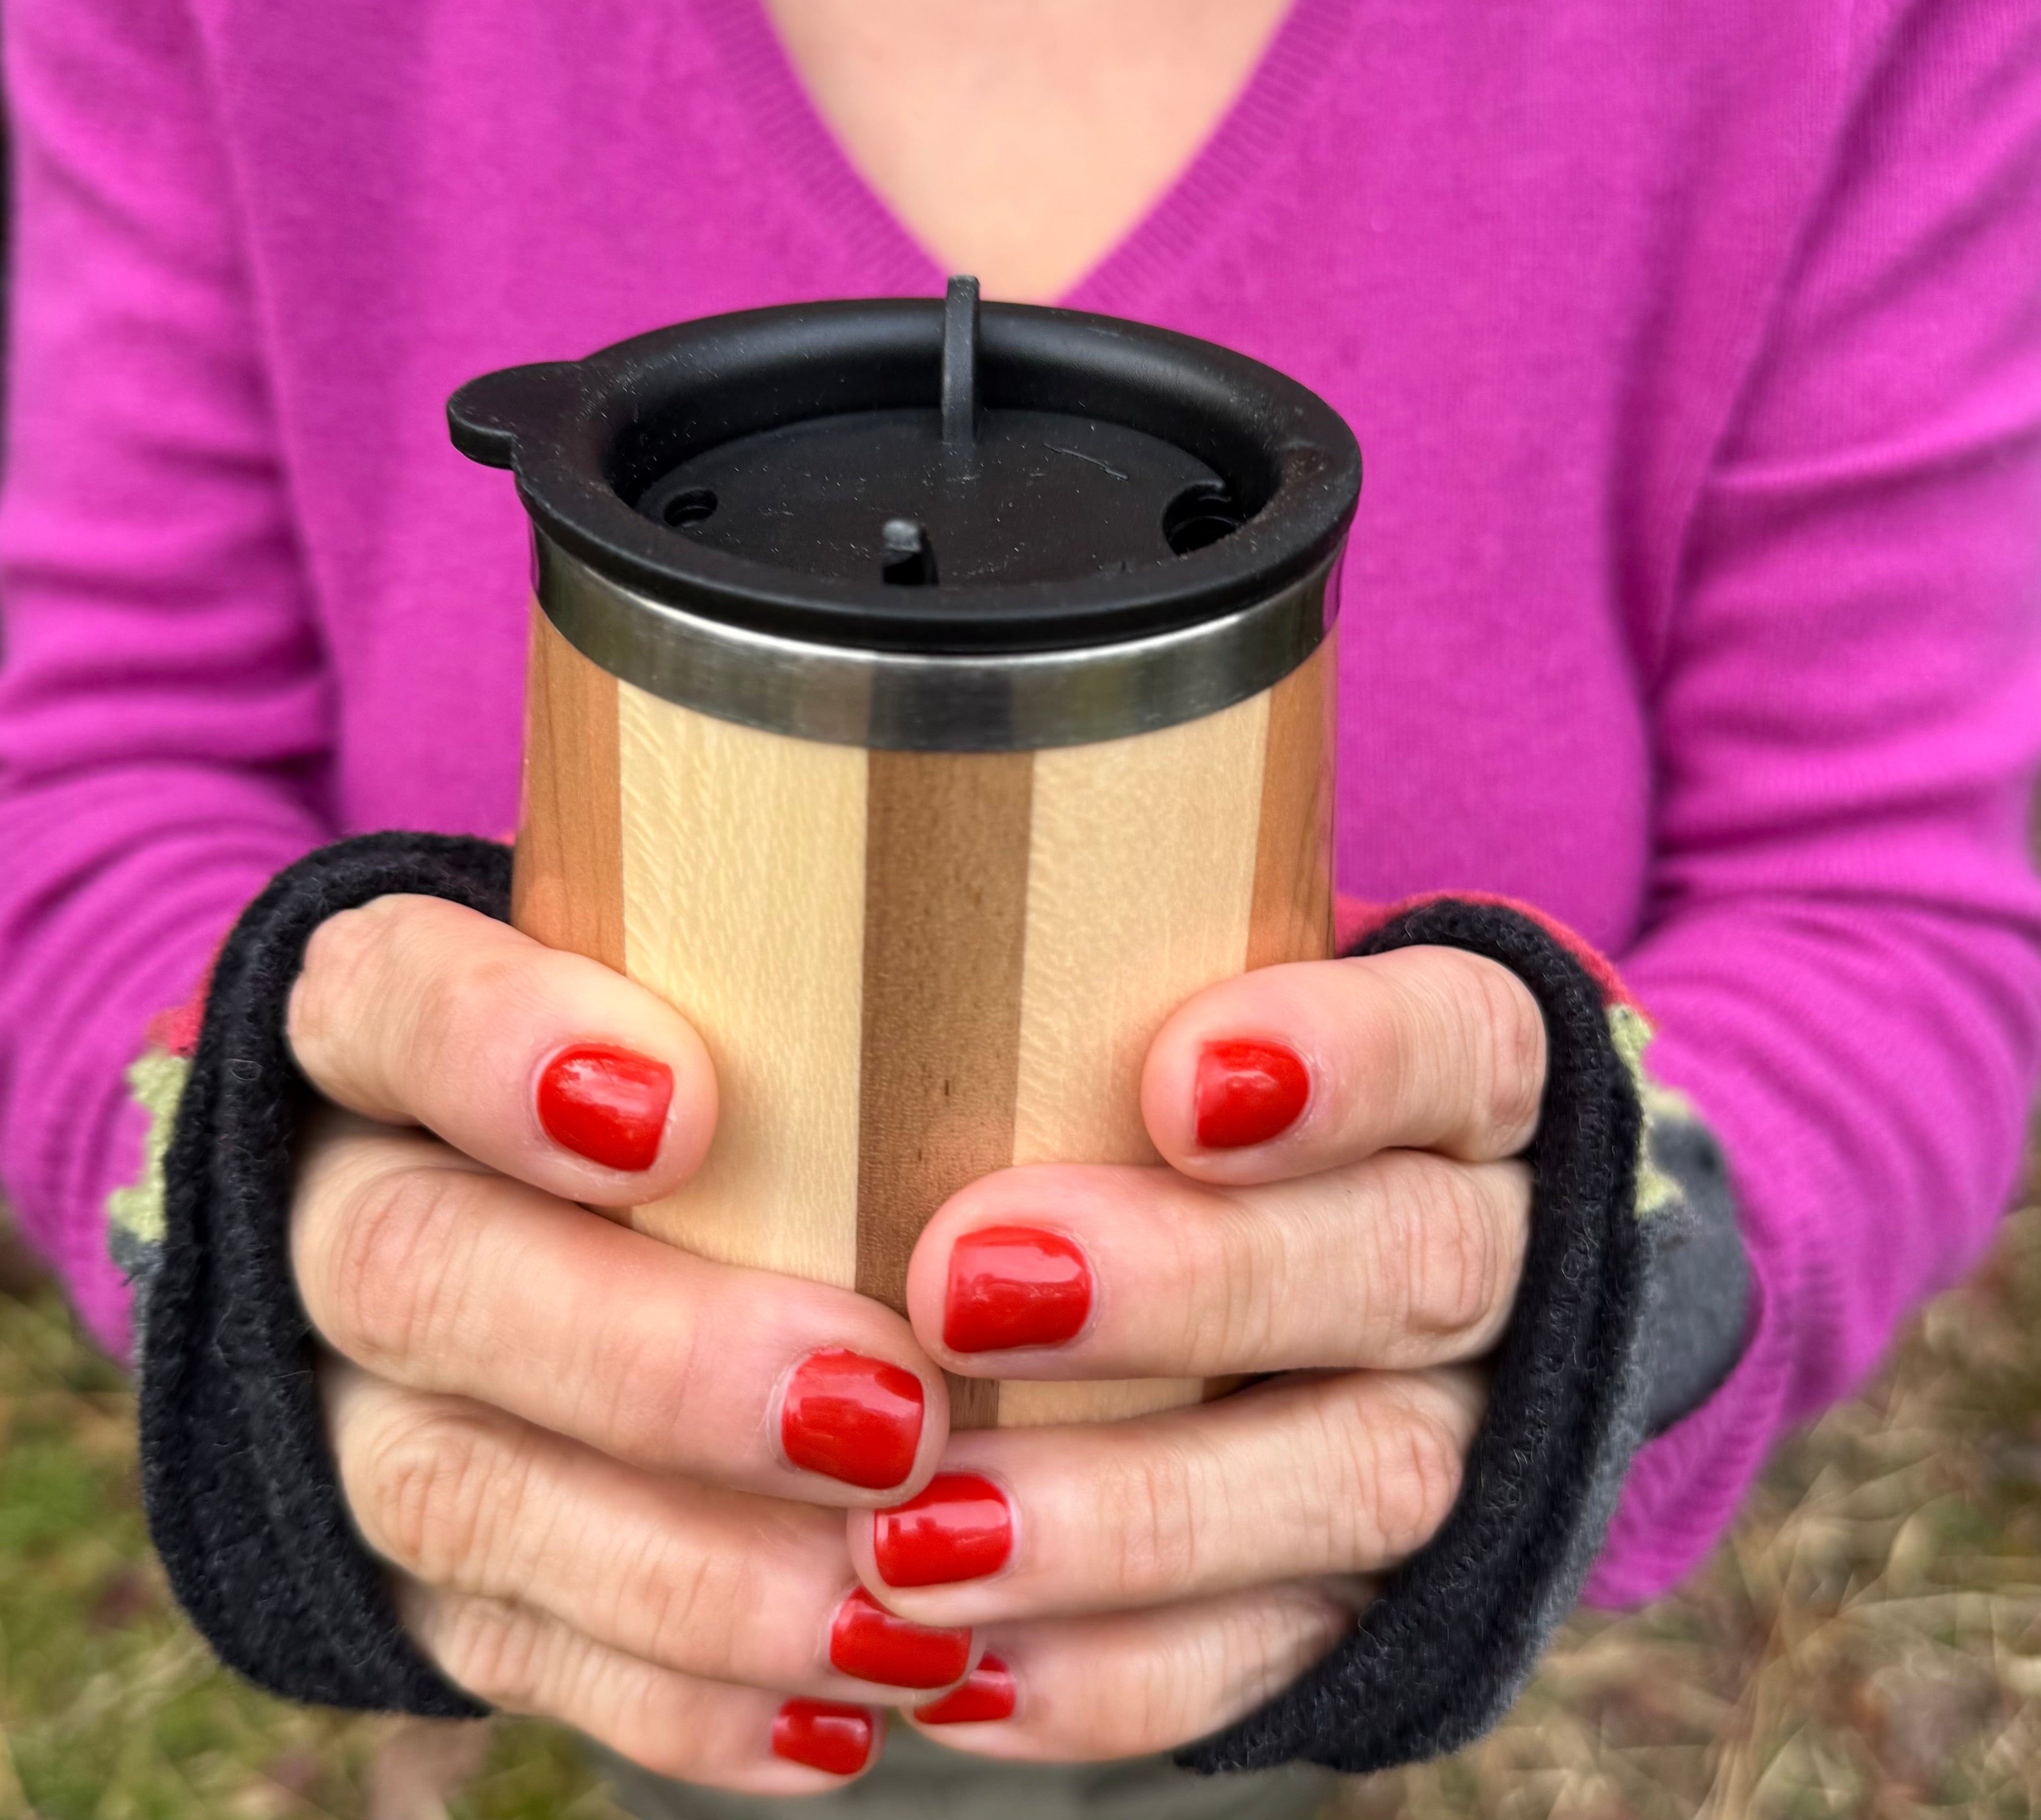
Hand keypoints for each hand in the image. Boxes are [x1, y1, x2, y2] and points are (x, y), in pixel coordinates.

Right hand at [286, 896, 964, 1793]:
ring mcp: (360, 1403)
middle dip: (652, 1357)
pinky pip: (513, 1652)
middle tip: (886, 1411)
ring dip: (688, 1569)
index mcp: (391, 1030)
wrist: (525, 1201)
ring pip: (458, 1496)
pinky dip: (683, 1696)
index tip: (691, 1109)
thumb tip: (1130, 1046)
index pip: (388, 997)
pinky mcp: (416, 1569)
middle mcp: (351, 1209)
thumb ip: (823, 975)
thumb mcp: (739, 975)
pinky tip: (842, 1715)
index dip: (503, 1049)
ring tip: (892, 1611)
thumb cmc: (712, 1046)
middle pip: (422, 1272)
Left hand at [855, 947, 1543, 1760]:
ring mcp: (1466, 1435)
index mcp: (1473, 1085)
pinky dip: (1126, 1672)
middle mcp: (1505, 1259)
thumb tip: (821, 933)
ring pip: (1365, 1479)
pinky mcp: (1397, 1596)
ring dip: (1134, 1517)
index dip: (1344, 1061)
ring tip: (921, 1539)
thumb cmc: (1209, 1083)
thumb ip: (1103, 961)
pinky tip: (965, 1672)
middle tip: (967, 1284)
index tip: (1176, 1078)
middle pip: (1406, 1268)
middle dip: (1194, 1286)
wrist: (1383, 1254)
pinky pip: (1288, 1655)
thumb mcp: (1201, 984)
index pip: (1459, 1045)